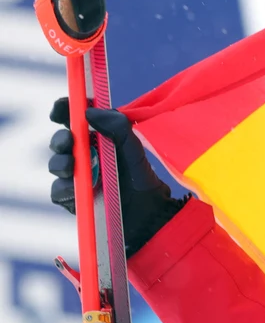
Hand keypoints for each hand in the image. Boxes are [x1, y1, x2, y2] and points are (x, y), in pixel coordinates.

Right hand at [49, 98, 184, 256]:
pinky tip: (75, 189)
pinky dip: (64, 188)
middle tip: (69, 140)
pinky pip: (59, 191)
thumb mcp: (134, 149)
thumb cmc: (142, 178)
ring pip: (57, 164)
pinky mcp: (73, 198)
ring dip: (61, 162)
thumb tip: (90, 111)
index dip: (65, 109)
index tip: (63, 107)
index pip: (75, 118)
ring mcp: (77, 177)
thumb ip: (118, 126)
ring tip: (72, 164)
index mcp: (98, 138)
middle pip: (62, 140)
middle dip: (61, 138)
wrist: (149, 215)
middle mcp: (84, 155)